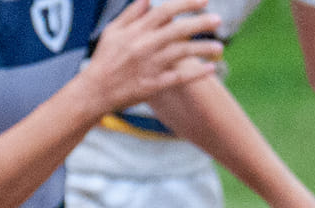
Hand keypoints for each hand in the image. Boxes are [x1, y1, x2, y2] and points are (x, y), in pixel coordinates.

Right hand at [78, 0, 223, 114]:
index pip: (165, 10)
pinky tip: (211, 68)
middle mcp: (145, 45)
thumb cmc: (104, 59)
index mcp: (136, 30)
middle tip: (217, 20)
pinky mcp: (153, 85)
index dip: (186, 3)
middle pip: (179, 30)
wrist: (95, 91)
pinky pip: (179, 77)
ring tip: (219, 47)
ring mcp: (150, 66)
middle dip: (201, 23)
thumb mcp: (112, 31)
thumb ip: (131, 14)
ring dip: (203, 49)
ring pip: (182, 53)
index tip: (204, 1)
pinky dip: (196, 73)